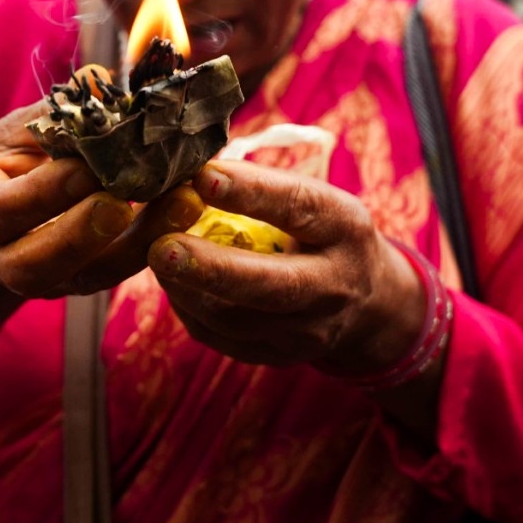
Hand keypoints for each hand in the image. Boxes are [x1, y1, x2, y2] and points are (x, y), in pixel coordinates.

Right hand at [0, 101, 204, 306]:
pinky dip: (155, 241)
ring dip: (138, 241)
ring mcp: (45, 279)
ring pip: (86, 277)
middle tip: (125, 200)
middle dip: (83, 234)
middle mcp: (1, 256)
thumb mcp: (15, 130)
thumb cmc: (8, 159)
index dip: (43, 193)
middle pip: (34, 264)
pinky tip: (185, 208)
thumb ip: (54, 112)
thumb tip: (101, 75)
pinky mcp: (84, 282)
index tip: (86, 168)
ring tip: (179, 202)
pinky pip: (118, 272)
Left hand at [145, 159, 422, 372]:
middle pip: (269, 285)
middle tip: (161, 246)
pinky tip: (173, 282)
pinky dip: (189, 308)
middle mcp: (332, 285)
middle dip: (210, 268)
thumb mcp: (316, 198)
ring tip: (155, 257)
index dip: (250, 192)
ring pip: (236, 319)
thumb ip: (265, 187)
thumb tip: (190, 166)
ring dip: (187, 288)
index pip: (298, 208)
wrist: (366, 301)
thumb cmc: (322, 231)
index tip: (202, 175)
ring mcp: (308, 330)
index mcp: (344, 228)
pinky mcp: (279, 356)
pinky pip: (222, 338)